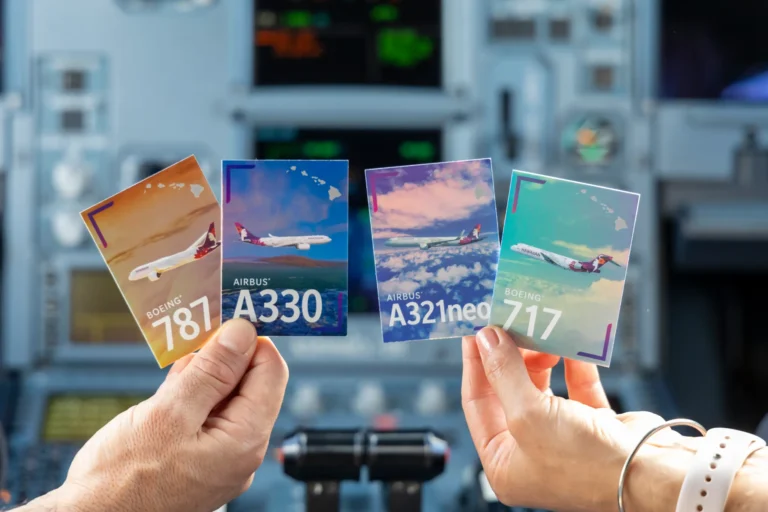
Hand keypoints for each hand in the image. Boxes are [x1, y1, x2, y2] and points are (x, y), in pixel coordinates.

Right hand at [37, 319, 288, 511]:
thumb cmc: (122, 482)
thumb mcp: (169, 414)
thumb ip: (211, 371)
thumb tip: (242, 334)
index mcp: (244, 441)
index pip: (270, 374)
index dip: (253, 341)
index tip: (230, 317)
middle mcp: (238, 450)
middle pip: (248, 383)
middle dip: (226, 352)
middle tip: (200, 326)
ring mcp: (216, 455)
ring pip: (223, 397)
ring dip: (207, 368)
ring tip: (184, 344)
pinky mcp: (194, 456)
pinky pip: (204, 414)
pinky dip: (193, 389)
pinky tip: (177, 372)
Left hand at [462, 326, 700, 511]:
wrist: (653, 477)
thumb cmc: (586, 463)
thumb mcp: (529, 414)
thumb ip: (503, 373)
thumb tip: (486, 339)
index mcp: (504, 462)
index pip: (477, 402)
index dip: (475, 362)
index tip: (477, 329)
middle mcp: (531, 451)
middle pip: (509, 391)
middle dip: (510, 356)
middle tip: (510, 322)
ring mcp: (563, 438)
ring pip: (542, 386)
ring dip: (542, 357)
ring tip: (541, 332)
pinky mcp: (594, 425)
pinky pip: (577, 387)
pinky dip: (574, 365)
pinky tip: (571, 345)